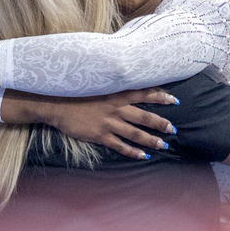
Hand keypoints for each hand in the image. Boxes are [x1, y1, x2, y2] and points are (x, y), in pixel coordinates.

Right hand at [4, 88, 178, 159]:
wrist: (54, 102)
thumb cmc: (75, 88)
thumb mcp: (96, 80)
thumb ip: (112, 81)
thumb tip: (124, 74)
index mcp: (116, 92)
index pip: (144, 93)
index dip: (160, 96)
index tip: (174, 99)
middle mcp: (116, 108)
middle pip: (144, 116)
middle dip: (161, 123)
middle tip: (174, 129)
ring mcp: (108, 123)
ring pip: (135, 133)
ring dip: (151, 139)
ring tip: (163, 144)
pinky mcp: (100, 135)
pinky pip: (120, 145)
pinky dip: (132, 151)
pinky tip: (143, 156)